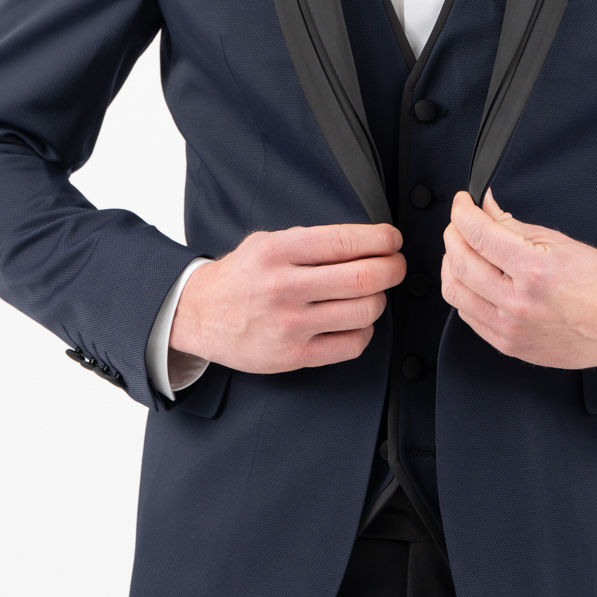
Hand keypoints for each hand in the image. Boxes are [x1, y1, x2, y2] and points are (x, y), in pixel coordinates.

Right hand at [170, 223, 405, 374]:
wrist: (199, 314)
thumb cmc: (241, 276)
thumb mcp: (266, 242)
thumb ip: (309, 241)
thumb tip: (366, 241)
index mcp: (277, 252)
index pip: (345, 242)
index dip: (381, 240)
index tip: (392, 240)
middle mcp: (283, 287)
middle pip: (363, 278)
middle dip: (393, 269)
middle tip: (397, 266)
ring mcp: (289, 325)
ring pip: (364, 312)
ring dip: (379, 300)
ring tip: (372, 294)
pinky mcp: (293, 356)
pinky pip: (352, 345)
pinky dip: (365, 331)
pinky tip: (356, 322)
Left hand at [441, 189, 596, 370]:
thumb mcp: (560, 243)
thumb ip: (514, 226)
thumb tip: (485, 208)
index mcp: (534, 271)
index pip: (477, 235)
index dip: (461, 212)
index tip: (462, 203)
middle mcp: (518, 304)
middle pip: (459, 262)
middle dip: (453, 234)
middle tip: (461, 223)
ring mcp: (511, 329)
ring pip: (455, 291)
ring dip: (451, 264)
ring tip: (464, 250)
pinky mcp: (509, 346)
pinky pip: (467, 315)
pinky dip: (464, 291)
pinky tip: (475, 279)